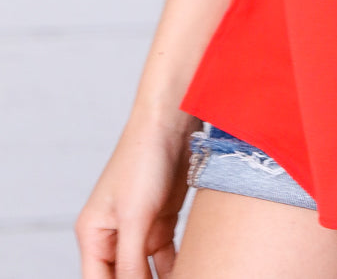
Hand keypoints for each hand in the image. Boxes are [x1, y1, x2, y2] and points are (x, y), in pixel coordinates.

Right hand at [75, 107, 196, 277]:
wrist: (172, 121)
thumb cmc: (143, 159)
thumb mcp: (135, 217)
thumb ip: (130, 262)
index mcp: (93, 234)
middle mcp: (113, 235)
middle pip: (123, 278)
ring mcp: (139, 228)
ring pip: (147, 272)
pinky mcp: (162, 221)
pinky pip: (167, 257)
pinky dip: (177, 267)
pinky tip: (194, 271)